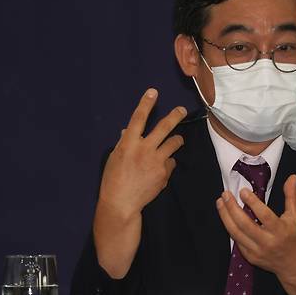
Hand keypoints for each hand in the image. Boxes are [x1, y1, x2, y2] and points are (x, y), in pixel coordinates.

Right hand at [97, 88, 186, 220]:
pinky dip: (168, 163)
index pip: (138, 118)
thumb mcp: (115, 158)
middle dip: (175, 116)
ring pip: (174, 143)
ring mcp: (156, 161)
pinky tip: (161, 169)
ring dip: (177, 140)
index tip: (153, 92)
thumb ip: (124, 143)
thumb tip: (127, 131)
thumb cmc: (113, 179)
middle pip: (164, 127)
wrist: (122, 203)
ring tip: (177, 140)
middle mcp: (144, 149)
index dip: (146, 104)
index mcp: (128, 143)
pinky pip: (171, 162)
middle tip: (182, 110)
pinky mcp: (164, 173)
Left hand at [216, 174, 295, 294]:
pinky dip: (230, 228)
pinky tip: (226, 217)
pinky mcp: (251, 257)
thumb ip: (292, 196)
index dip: (252, 202)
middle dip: (232, 208)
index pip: (263, 215)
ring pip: (236, 233)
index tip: (243, 191)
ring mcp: (257, 251)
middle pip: (245, 224)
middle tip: (225, 195)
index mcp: (280, 230)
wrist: (295, 265)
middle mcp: (267, 242)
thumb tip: (292, 177)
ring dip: (225, 217)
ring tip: (220, 203)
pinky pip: (236, 241)